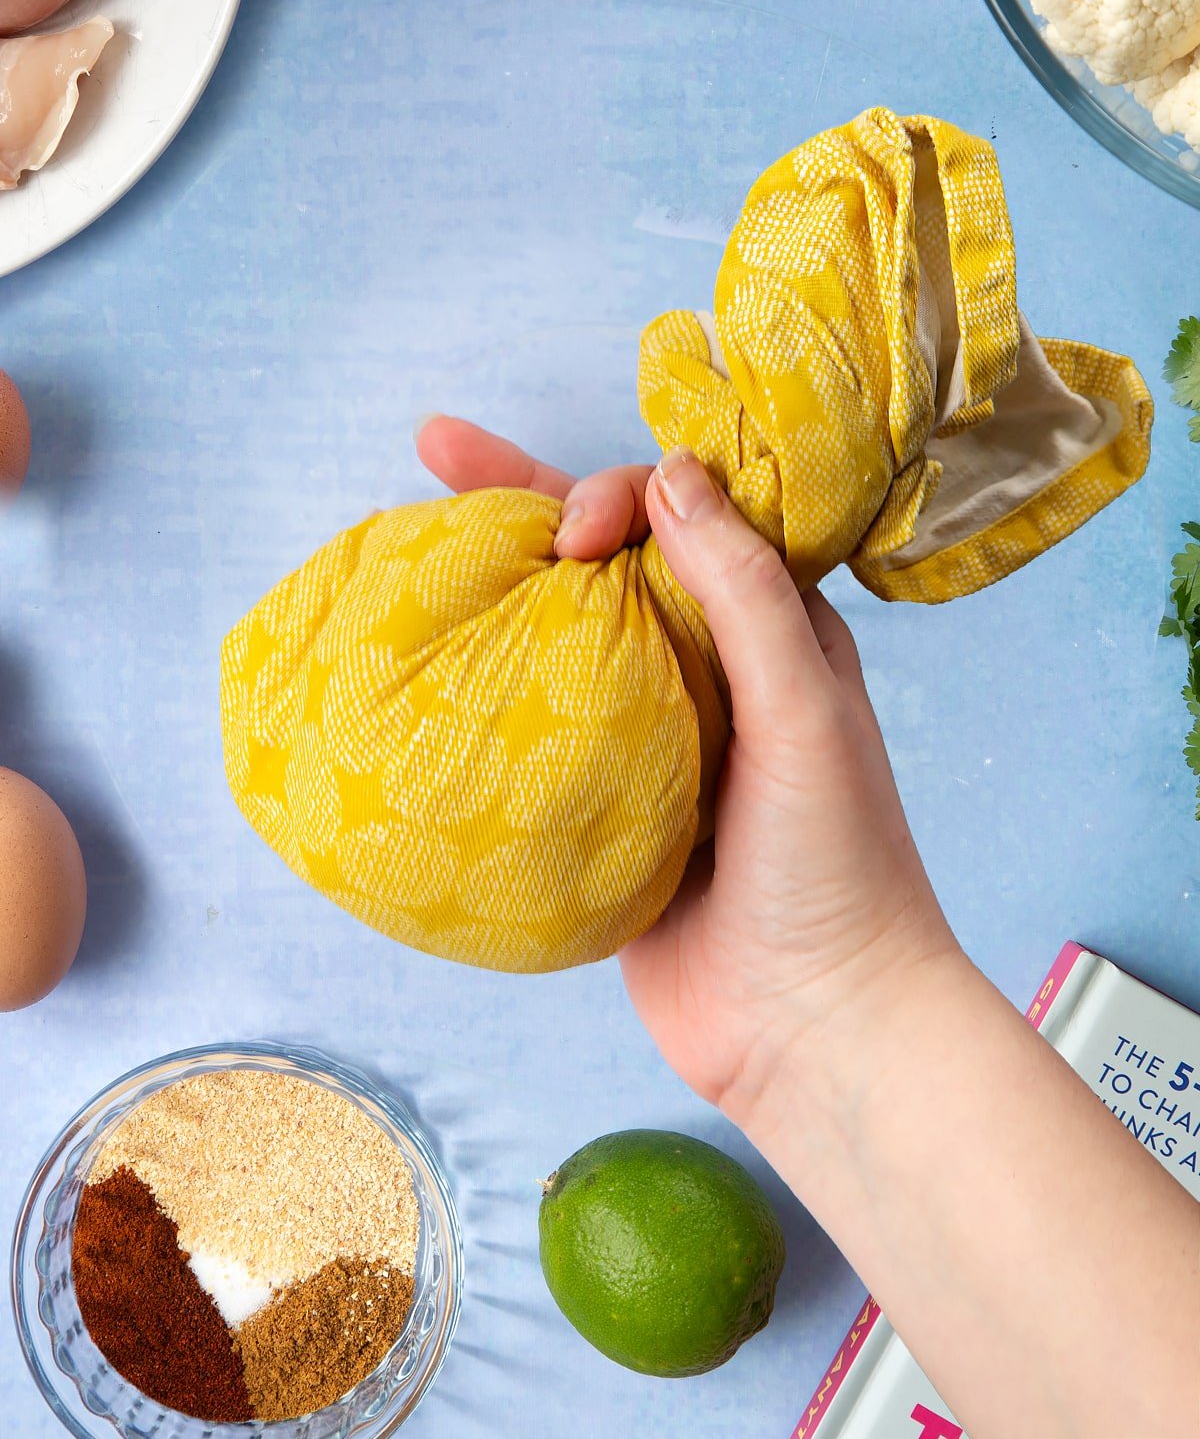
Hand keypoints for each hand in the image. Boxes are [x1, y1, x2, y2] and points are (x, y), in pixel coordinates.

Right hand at [415, 417, 957, 1132]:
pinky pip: (535, 723)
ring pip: (560, 633)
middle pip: (608, 559)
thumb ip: (744, 592)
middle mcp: (708, 667)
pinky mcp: (602, 803)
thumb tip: (671, 472)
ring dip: (496, 582)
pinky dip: (483, 686)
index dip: (619, 493)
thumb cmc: (835, 866)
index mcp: (770, 628)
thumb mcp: (803, 711)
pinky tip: (426, 662)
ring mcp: (650, 735)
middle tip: (432, 446)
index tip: (570, 530)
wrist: (812, 1030)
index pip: (685, 516)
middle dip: (526, 496)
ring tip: (409, 536)